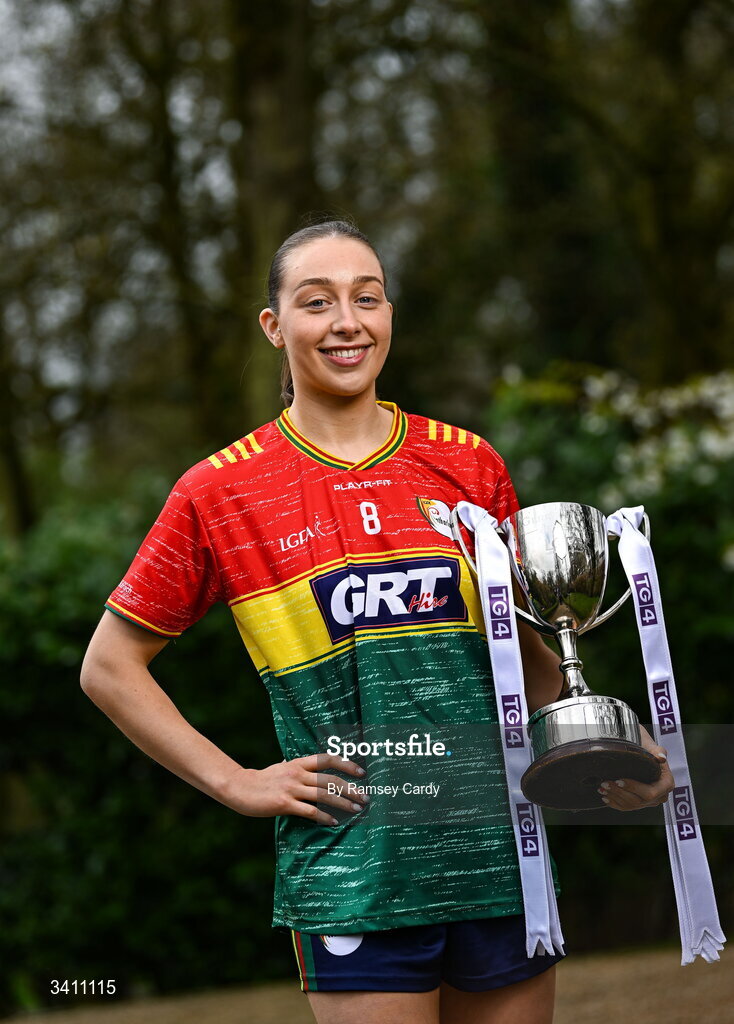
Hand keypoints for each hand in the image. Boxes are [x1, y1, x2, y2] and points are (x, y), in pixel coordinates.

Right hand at [219, 753, 368, 825]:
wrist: (239, 788)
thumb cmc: (261, 780)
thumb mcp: (279, 767)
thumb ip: (291, 766)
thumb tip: (296, 763)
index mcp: (298, 763)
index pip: (327, 759)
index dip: (346, 764)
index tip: (362, 772)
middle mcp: (297, 773)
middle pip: (329, 779)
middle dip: (350, 788)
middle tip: (366, 797)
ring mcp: (291, 788)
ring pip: (323, 794)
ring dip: (342, 802)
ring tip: (357, 809)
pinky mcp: (284, 803)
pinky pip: (309, 810)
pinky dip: (323, 816)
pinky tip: (334, 822)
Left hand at [599, 742, 673, 810]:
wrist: (641, 748)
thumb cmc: (645, 745)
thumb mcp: (651, 745)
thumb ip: (658, 751)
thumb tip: (661, 758)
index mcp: (666, 783)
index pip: (650, 793)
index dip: (634, 788)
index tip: (618, 780)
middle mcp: (660, 795)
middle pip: (639, 801)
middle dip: (620, 793)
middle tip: (605, 782)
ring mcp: (650, 801)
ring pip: (632, 805)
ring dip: (615, 798)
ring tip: (602, 788)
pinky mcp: (641, 803)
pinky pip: (628, 807)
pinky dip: (615, 803)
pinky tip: (605, 797)